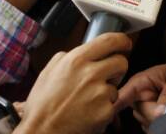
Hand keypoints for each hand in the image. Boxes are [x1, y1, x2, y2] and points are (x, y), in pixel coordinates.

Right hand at [14, 33, 131, 133]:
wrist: (41, 132)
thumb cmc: (42, 105)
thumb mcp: (49, 71)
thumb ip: (67, 57)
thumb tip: (83, 50)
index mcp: (76, 60)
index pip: (110, 41)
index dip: (122, 41)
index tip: (124, 44)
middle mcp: (91, 74)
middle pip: (121, 62)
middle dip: (117, 68)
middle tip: (107, 75)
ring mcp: (100, 93)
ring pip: (116, 85)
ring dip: (107, 91)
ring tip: (88, 99)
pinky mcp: (105, 111)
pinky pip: (112, 104)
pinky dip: (103, 108)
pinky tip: (89, 111)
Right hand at [114, 61, 165, 128]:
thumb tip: (159, 113)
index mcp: (139, 82)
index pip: (121, 96)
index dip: (114, 106)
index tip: (109, 114)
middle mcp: (137, 97)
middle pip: (138, 113)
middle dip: (155, 113)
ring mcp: (142, 109)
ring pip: (146, 122)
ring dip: (161, 118)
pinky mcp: (148, 118)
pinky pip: (151, 126)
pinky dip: (163, 123)